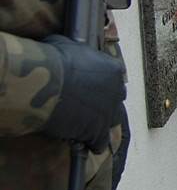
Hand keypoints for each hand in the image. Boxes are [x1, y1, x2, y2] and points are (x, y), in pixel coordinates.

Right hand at [40, 35, 125, 153]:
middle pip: (116, 98)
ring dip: (103, 122)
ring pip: (112, 120)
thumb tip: (68, 48)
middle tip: (91, 105)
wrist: (46, 83)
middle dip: (106, 101)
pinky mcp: (97, 131)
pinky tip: (87, 144)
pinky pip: (100, 141)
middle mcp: (116, 90)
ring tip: (90, 125)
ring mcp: (109, 111)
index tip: (94, 86)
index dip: (104, 82)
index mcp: (113, 69)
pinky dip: (94, 143)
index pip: (116, 76)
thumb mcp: (67, 46)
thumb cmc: (55, 61)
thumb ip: (76, 51)